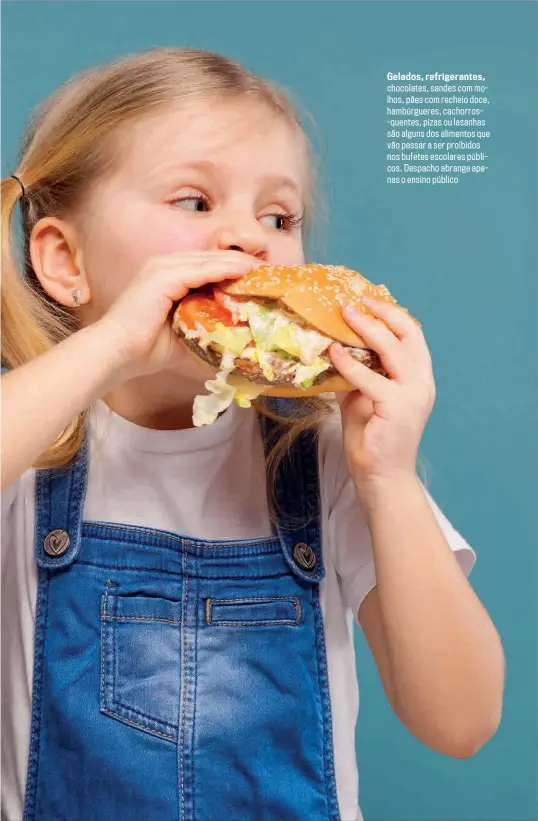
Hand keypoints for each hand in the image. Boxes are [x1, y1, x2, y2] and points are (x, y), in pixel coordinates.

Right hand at [94, 251, 260, 380]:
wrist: (115, 354)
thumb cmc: (146, 352)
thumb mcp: (185, 340)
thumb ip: (207, 339)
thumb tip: (236, 355)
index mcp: (167, 277)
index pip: (207, 268)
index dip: (234, 272)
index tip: (259, 280)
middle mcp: (164, 266)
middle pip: (212, 259)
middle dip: (240, 265)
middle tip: (268, 273)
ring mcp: (163, 267)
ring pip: (210, 261)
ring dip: (238, 265)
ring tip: (262, 271)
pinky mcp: (163, 275)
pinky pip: (203, 269)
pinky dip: (226, 270)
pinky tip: (246, 273)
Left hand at [330, 296, 435, 494]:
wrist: (381, 477)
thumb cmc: (371, 439)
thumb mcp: (361, 398)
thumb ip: (356, 374)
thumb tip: (332, 347)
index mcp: (418, 379)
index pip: (413, 337)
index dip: (393, 315)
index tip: (370, 300)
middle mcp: (422, 383)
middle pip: (408, 336)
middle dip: (382, 314)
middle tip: (354, 303)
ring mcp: (413, 395)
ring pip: (393, 351)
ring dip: (367, 330)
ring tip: (344, 316)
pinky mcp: (398, 408)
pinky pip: (371, 379)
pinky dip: (350, 363)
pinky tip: (333, 353)